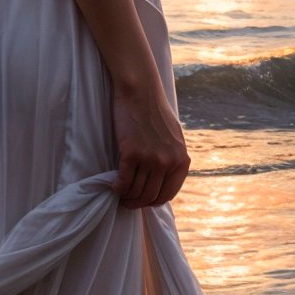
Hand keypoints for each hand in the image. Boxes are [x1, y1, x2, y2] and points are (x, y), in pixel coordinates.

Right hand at [112, 78, 189, 209]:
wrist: (140, 91)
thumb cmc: (155, 111)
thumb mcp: (174, 137)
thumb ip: (173, 158)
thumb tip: (164, 178)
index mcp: (182, 160)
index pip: (168, 194)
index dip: (153, 201)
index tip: (143, 200)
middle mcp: (168, 162)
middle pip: (150, 196)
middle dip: (137, 202)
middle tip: (127, 202)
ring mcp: (150, 159)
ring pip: (136, 191)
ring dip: (126, 196)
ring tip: (120, 194)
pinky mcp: (132, 154)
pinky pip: (123, 181)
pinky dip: (117, 187)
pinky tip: (113, 185)